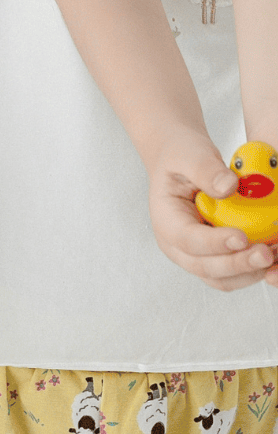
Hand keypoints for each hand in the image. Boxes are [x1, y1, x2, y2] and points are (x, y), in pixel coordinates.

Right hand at [149, 128, 277, 288]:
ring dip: (248, 271)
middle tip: (265, 253)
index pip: (187, 239)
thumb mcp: (188, 154)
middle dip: (237, 264)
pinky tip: (270, 253)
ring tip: (272, 253)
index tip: (241, 237)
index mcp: (166, 219)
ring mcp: (194, 253)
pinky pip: (234, 274)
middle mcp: (176, 243)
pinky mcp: (214, 256)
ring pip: (221, 278)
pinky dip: (252, 270)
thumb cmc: (180, 157)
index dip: (214, 243)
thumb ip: (205, 170)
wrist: (180, 160)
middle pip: (204, 266)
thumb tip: (228, 186)